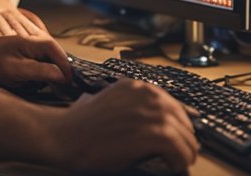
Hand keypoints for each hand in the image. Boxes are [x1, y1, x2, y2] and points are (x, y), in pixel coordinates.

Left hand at [0, 35, 70, 86]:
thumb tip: (61, 75)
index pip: (53, 48)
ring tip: (49, 84)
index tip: (69, 80)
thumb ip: (38, 71)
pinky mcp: (10, 56)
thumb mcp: (12, 71)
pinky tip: (29, 82)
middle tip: (63, 85)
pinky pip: (29, 62)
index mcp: (24, 42)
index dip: (64, 64)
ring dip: (46, 70)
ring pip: (40, 58)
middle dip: (57, 67)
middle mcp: (21, 43)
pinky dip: (34, 72)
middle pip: (49, 52)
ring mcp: (15, 49)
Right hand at [50, 80, 198, 173]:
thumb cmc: (83, 125)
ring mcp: (148, 113)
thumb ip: (132, 105)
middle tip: (184, 154)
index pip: (174, 104)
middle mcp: (146, 95)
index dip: (181, 123)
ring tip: (181, 162)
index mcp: (137, 86)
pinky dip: (180, 160)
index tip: (183, 137)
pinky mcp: (149, 133)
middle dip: (186, 138)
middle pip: (182, 119)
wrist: (64, 135)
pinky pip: (178, 148)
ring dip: (186, 152)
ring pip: (185, 135)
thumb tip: (158, 121)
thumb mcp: (111, 102)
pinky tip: (173, 165)